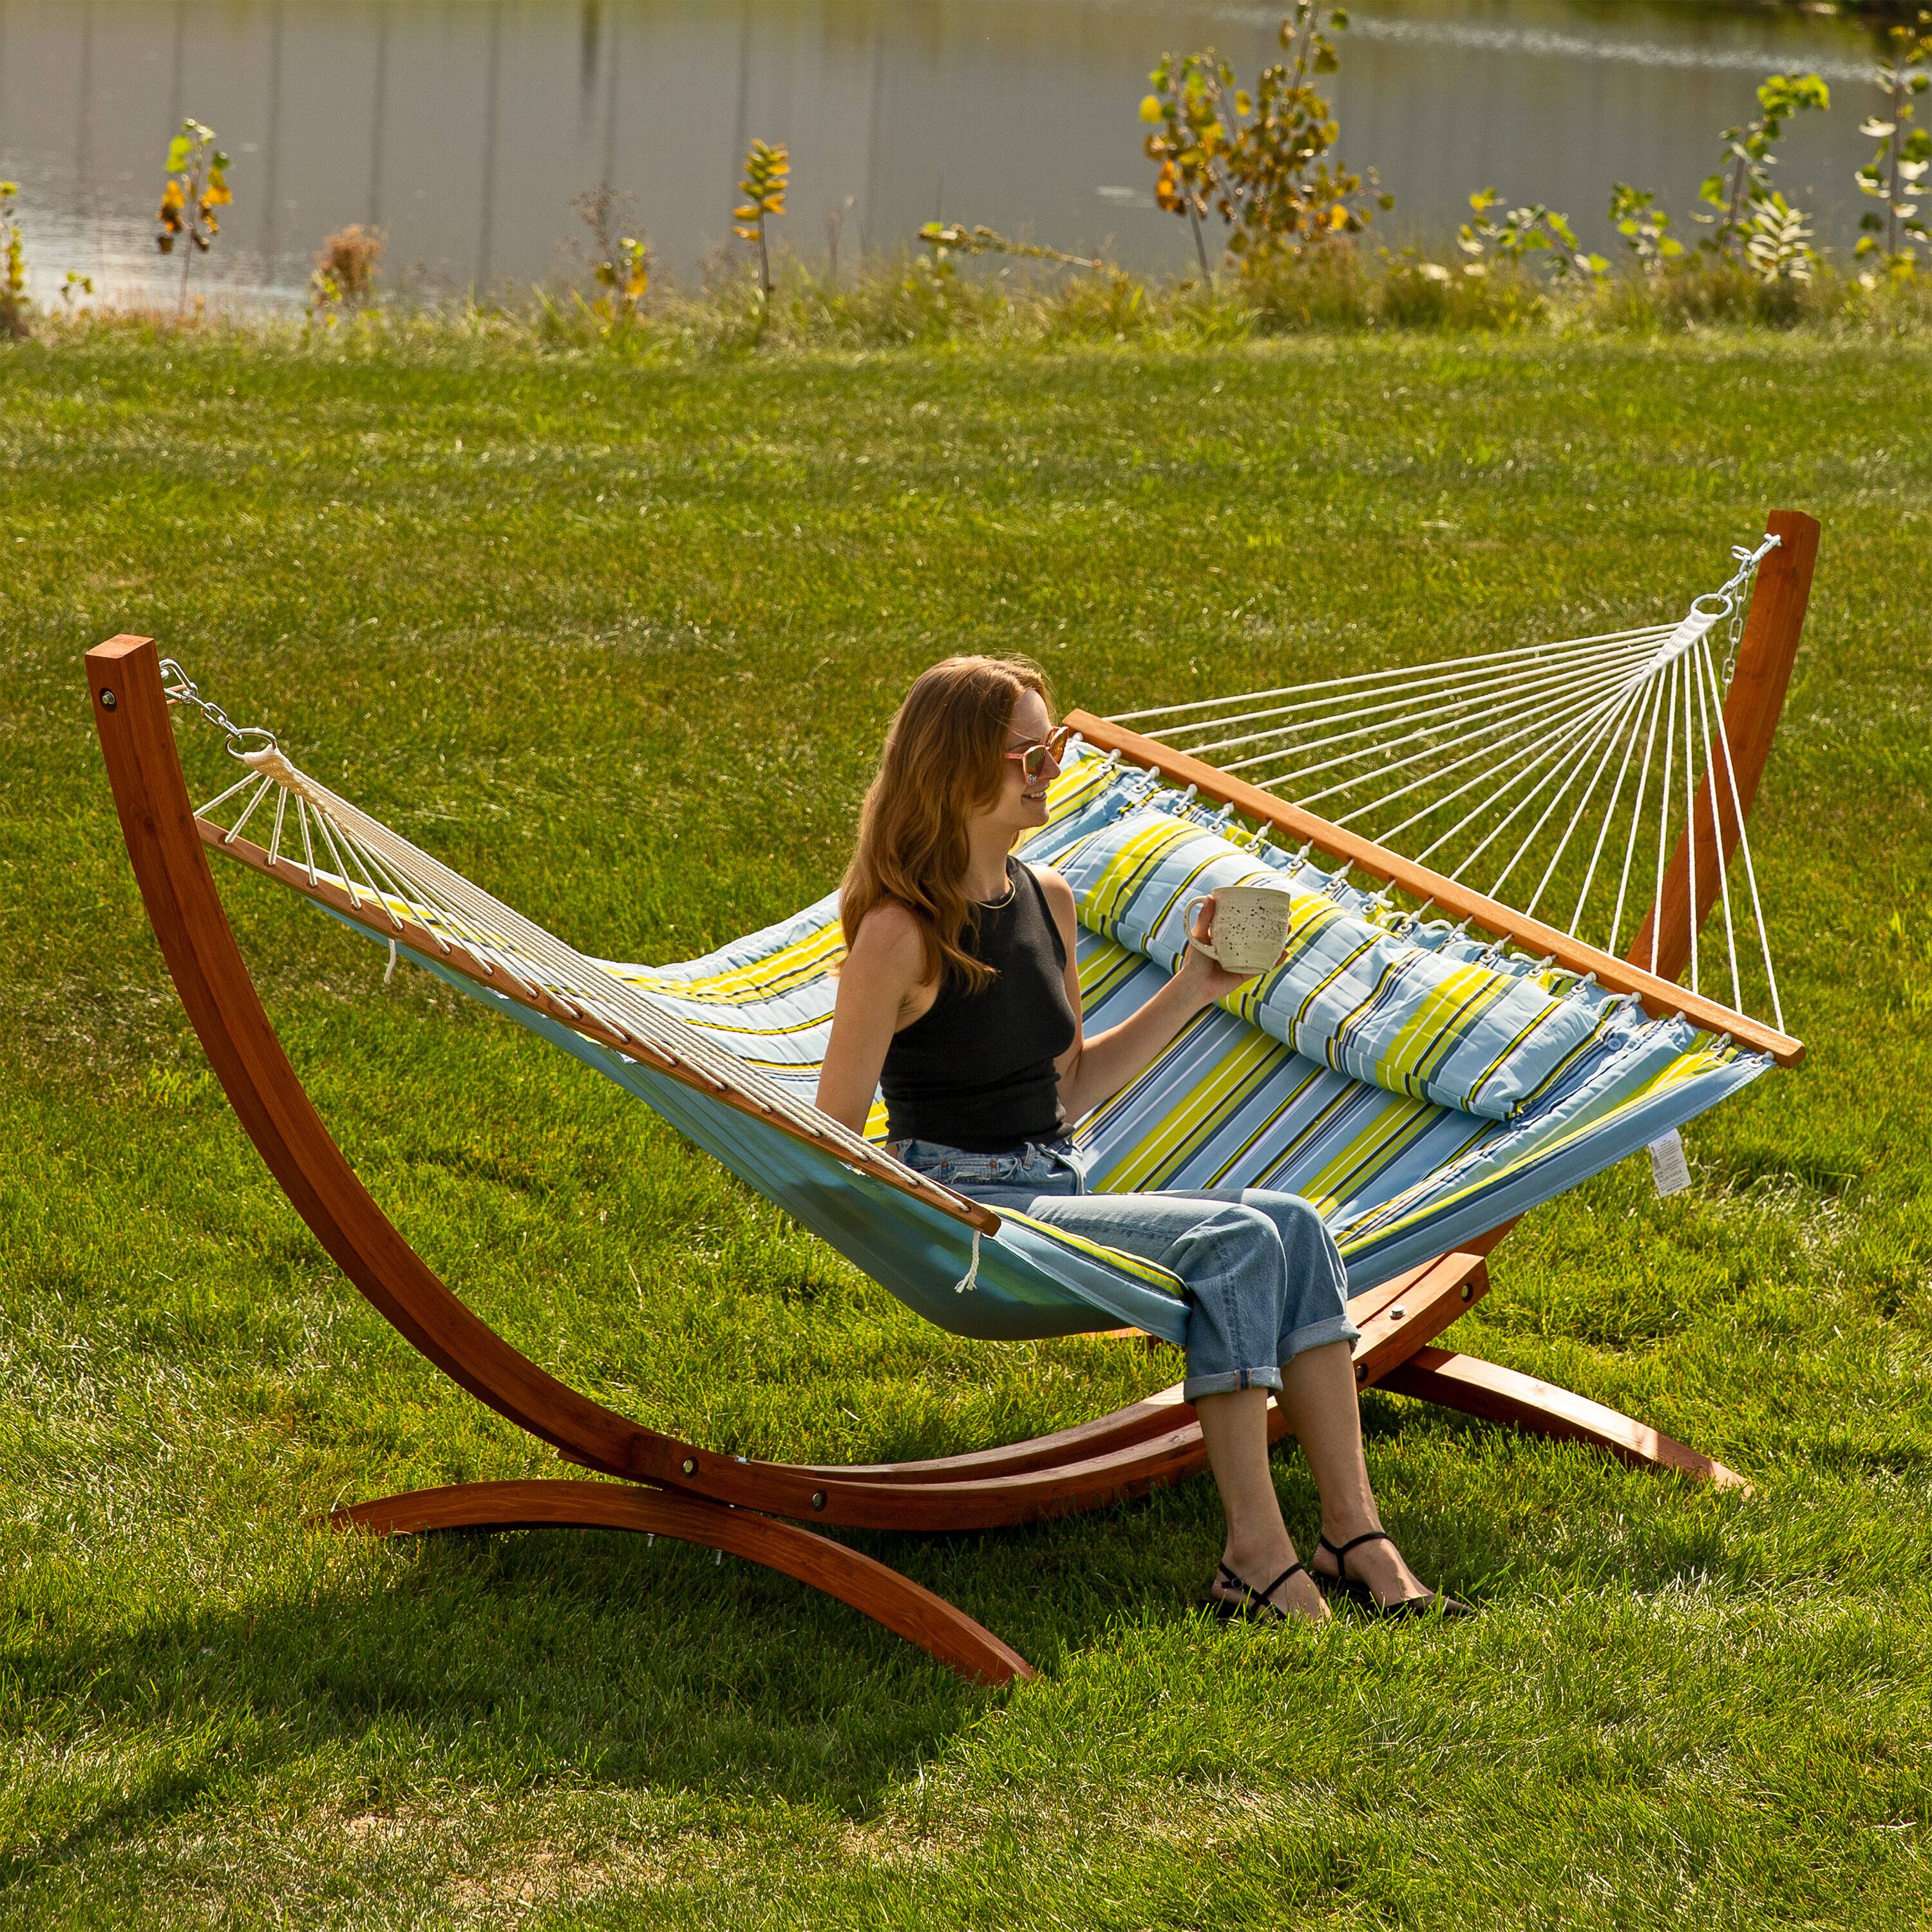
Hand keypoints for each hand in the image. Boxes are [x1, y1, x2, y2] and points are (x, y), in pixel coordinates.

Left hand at [1172, 892, 1279, 1010]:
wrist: (1194, 986)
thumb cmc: (1194, 961)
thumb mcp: (1199, 935)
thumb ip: (1205, 918)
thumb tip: (1210, 896)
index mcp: (1228, 936)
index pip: (1246, 921)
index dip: (1259, 912)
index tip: (1270, 902)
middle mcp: (1239, 947)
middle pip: (1261, 933)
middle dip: (1276, 924)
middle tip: (1286, 914)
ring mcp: (1245, 960)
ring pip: (1267, 948)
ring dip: (1280, 939)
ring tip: (1289, 928)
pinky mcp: (1248, 973)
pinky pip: (1265, 966)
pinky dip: (1276, 960)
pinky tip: (1285, 952)